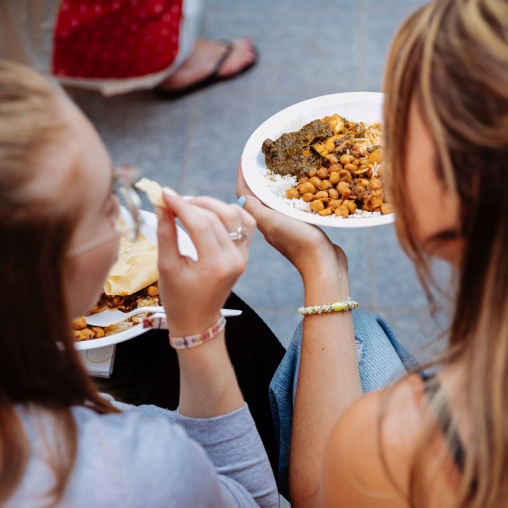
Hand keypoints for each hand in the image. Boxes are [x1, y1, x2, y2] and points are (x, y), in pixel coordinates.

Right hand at [156, 193, 255, 336]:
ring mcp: (243, 256)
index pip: (200, 224)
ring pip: (234, 215)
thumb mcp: (166, 267)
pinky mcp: (245, 254)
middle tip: (171, 200)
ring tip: (189, 205)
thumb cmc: (178, 298)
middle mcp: (235, 259)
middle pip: (217, 216)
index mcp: (215, 266)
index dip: (181, 205)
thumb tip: (162, 204)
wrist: (198, 320)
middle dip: (192, 203)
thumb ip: (165, 234)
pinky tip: (210, 212)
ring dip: (211, 205)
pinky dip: (229, 212)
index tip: (163, 194)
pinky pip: (244, 223)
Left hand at [237, 162, 347, 282]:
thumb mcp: (273, 222)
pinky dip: (292, 192)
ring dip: (275, 183)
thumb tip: (240, 195)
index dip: (243, 174)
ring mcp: (286, 225)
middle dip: (258, 176)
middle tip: (264, 157)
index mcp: (261, 219)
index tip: (245, 156)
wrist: (323, 266)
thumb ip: (255, 209)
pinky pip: (293, 205)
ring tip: (281, 166)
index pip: (245, 194)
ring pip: (275, 199)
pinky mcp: (302, 226)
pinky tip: (303, 184)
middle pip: (258, 195)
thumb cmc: (298, 243)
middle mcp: (271, 222)